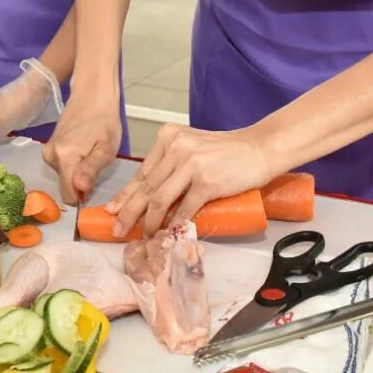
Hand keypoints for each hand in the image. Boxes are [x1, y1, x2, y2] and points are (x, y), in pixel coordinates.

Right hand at [44, 86, 122, 203]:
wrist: (92, 94)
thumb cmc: (104, 120)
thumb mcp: (106, 148)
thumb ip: (92, 170)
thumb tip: (79, 188)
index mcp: (64, 157)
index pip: (68, 195)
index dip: (84, 194)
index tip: (96, 183)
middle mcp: (50, 156)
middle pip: (66, 185)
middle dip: (81, 182)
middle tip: (97, 162)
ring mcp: (47, 151)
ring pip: (64, 176)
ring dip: (78, 171)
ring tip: (91, 152)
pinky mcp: (48, 147)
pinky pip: (61, 166)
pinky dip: (73, 163)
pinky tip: (83, 148)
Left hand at [106, 124, 273, 237]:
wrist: (259, 148)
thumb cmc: (226, 151)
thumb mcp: (192, 147)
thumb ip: (172, 164)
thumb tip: (150, 196)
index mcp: (168, 137)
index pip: (143, 171)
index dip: (127, 194)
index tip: (113, 209)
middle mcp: (176, 147)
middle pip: (146, 186)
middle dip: (129, 211)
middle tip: (117, 229)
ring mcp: (191, 164)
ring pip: (160, 199)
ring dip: (149, 221)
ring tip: (143, 235)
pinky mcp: (207, 182)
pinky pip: (184, 208)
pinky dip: (175, 223)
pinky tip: (168, 234)